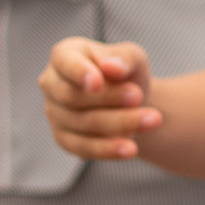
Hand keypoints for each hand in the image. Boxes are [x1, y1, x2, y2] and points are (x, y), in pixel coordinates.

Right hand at [38, 37, 157, 160]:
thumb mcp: (132, 57)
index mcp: (64, 55)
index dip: (79, 73)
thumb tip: (111, 68)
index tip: (97, 83)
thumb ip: (122, 58)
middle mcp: (52, 84)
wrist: (130, 101)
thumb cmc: (125, 72)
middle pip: (73, 96)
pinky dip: (108, 149)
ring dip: (119, 123)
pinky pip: (83, 147)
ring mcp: (55, 114)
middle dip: (108, 98)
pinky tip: (130, 148)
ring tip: (152, 120)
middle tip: (138, 96)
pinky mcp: (64, 139)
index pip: (65, 62)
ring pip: (83, 123)